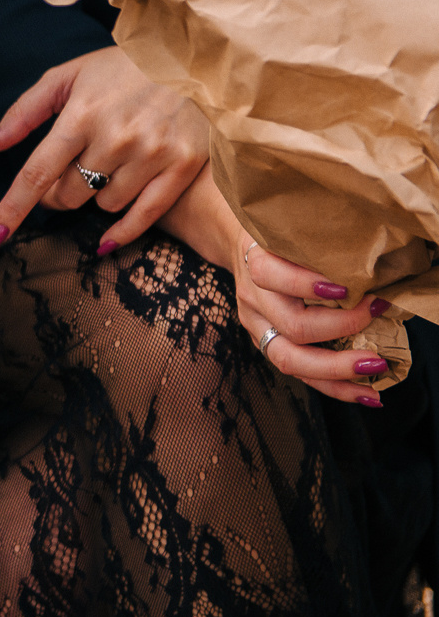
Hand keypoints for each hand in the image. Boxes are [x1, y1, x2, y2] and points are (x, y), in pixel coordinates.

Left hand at [0, 46, 207, 250]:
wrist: (193, 58)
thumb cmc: (122, 68)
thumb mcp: (68, 76)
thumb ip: (23, 112)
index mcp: (81, 114)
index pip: (36, 174)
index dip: (12, 208)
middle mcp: (116, 137)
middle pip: (70, 194)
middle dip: (59, 193)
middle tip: (68, 176)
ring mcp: (152, 152)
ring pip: (105, 203)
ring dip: (97, 196)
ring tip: (107, 169)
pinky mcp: (183, 164)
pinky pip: (144, 215)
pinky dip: (123, 232)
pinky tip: (106, 241)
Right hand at [157, 169, 390, 403]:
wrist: (238, 241)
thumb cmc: (278, 229)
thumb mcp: (289, 222)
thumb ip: (319, 236)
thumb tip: (379, 254)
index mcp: (255, 260)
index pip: (271, 275)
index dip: (307, 283)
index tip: (349, 286)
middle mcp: (253, 297)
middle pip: (290, 325)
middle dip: (340, 330)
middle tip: (377, 317)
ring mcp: (256, 325)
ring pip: (289, 359)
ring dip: (338, 370)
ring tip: (377, 369)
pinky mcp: (267, 342)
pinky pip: (299, 374)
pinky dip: (335, 388)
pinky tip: (368, 394)